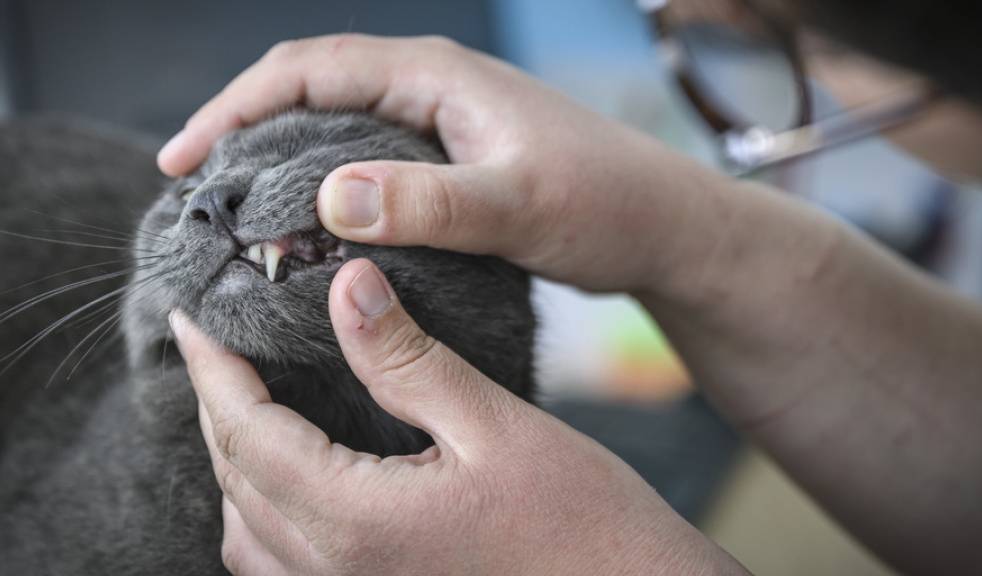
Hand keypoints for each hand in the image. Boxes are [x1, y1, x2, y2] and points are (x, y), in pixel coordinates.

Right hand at [158, 34, 730, 297]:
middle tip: (193, 195)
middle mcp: (429, 89)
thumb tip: (327, 198)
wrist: (663, 226)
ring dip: (278, 163)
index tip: (185, 161)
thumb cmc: (605, 204)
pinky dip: (324, 191)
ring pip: (335, 130)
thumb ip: (430, 203)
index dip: (235, 107)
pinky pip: (366, 165)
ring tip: (232, 213)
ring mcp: (439, 127)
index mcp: (435, 76)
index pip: (309, 69)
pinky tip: (307, 230)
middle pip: (309, 93)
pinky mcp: (450, 164)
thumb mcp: (518, 205)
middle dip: (242, 133)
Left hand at [169, 258, 746, 575]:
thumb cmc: (581, 521)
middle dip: (216, 405)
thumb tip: (346, 284)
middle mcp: (335, 572)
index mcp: (356, 522)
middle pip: (236, 478)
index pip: (247, 432)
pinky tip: (292, 474)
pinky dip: (261, 512)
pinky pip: (277, 565)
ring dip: (234, 461)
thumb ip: (407, 359)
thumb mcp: (493, 424)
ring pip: (244, 532)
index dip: (213, 368)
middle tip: (217, 343)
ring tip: (249, 399)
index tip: (192, 315)